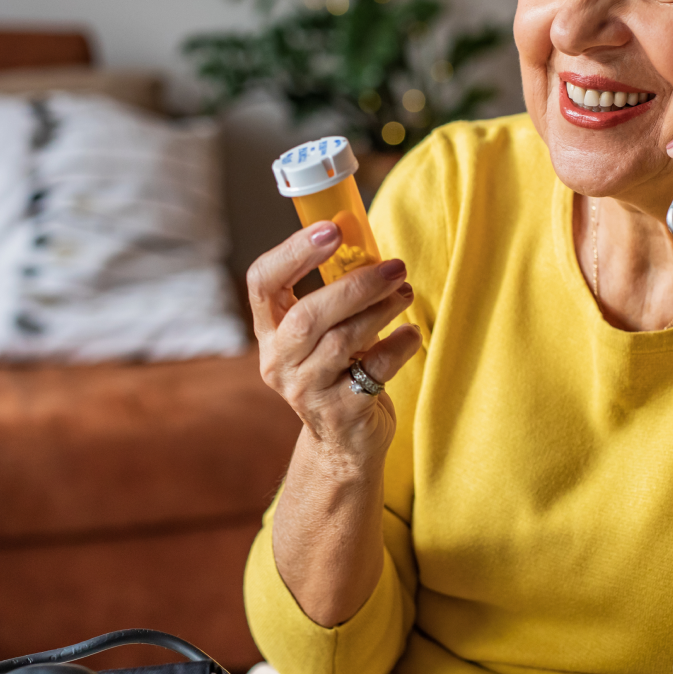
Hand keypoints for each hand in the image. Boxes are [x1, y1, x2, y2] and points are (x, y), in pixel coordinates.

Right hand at [247, 221, 421, 465]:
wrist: (345, 443)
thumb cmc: (340, 371)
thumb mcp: (325, 333)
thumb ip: (336, 295)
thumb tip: (368, 245)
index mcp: (270, 332)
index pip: (262, 283)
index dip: (293, 252)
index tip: (331, 229)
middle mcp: (279, 362)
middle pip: (307, 316)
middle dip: (354, 285)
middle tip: (394, 266)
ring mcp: (306, 392)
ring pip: (343, 341)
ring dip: (381, 310)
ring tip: (405, 293)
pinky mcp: (340, 414)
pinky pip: (374, 370)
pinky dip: (398, 346)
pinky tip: (410, 334)